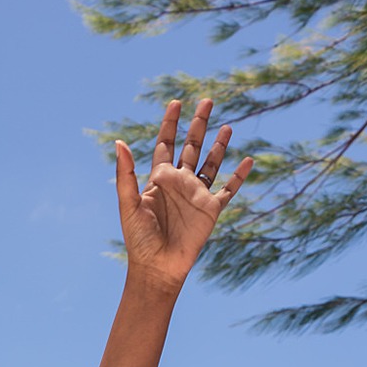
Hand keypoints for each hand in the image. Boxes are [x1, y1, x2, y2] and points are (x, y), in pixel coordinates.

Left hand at [115, 98, 252, 292]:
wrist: (157, 266)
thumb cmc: (138, 239)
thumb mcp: (128, 204)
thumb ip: (125, 174)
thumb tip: (118, 142)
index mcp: (159, 179)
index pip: (166, 144)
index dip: (170, 124)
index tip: (176, 103)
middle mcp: (180, 183)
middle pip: (192, 147)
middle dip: (198, 124)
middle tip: (207, 100)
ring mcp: (197, 195)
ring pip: (211, 163)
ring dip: (219, 145)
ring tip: (228, 126)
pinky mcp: (211, 210)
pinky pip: (229, 189)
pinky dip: (240, 176)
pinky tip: (248, 160)